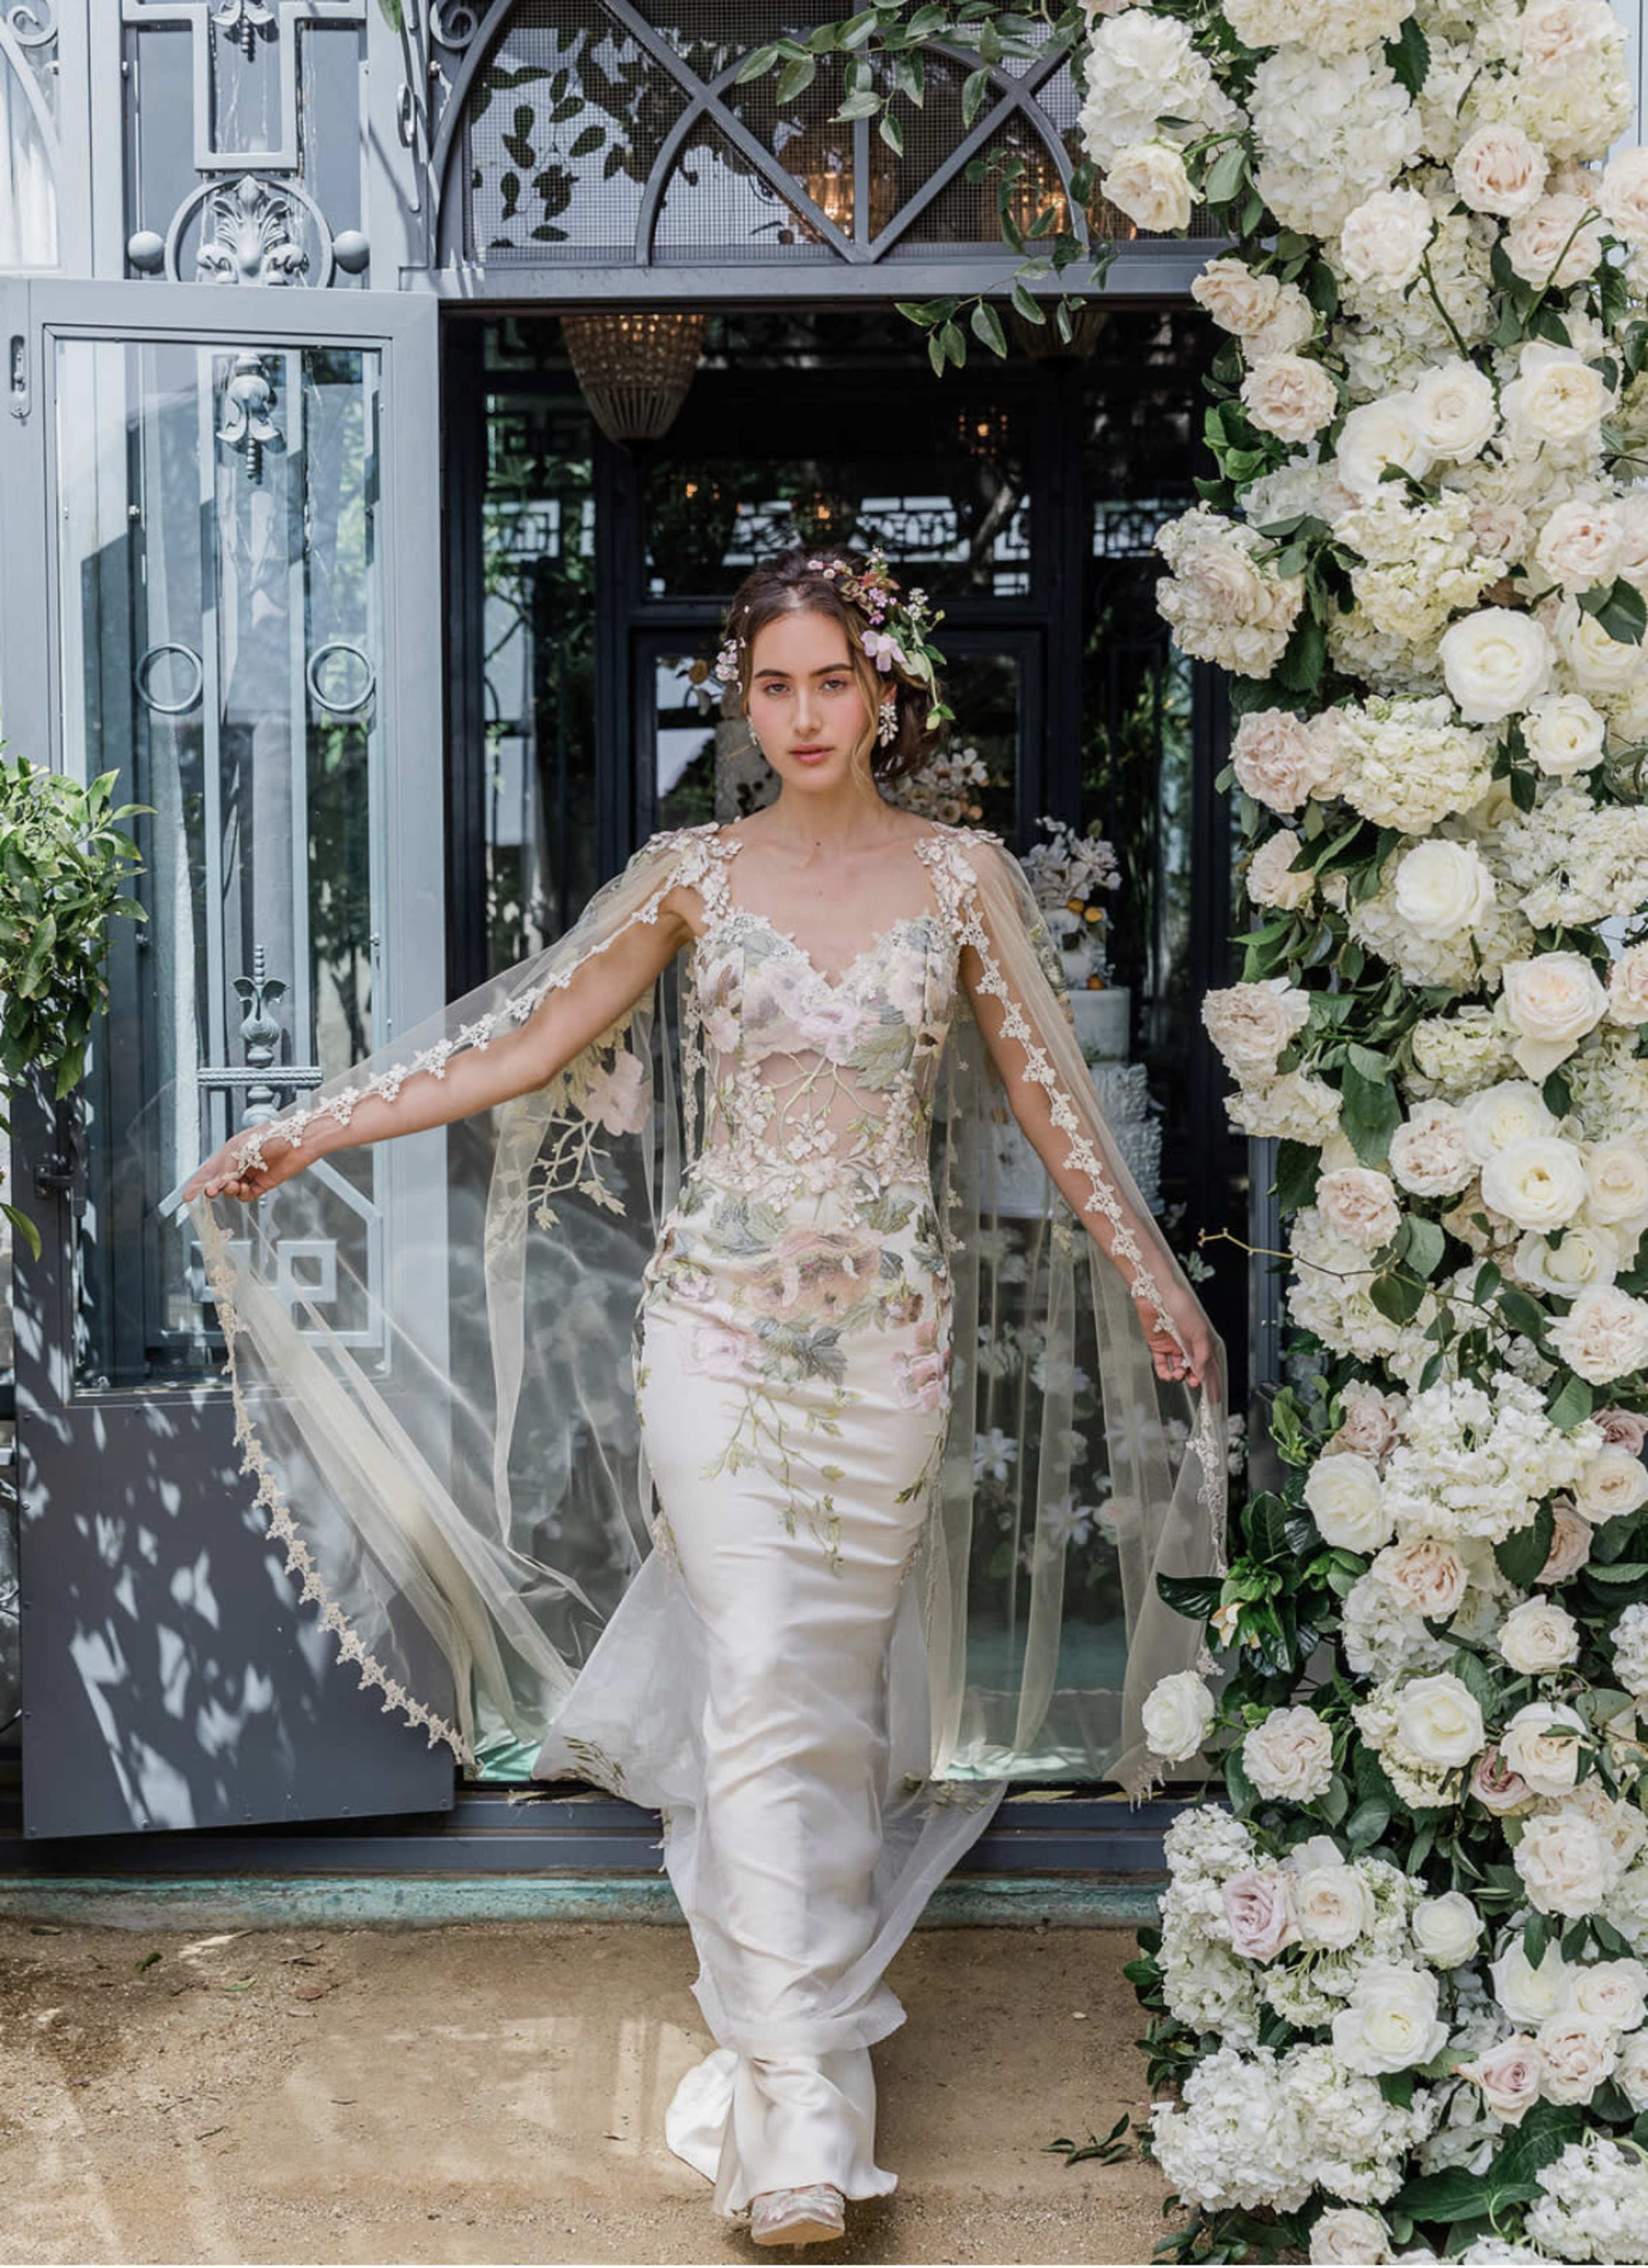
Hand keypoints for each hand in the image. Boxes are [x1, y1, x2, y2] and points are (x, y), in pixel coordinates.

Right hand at [181, 1125, 309, 1206]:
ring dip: (230, 1191)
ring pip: (232, 1190)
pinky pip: (248, 1195)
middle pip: (219, 1182)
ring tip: (234, 1186)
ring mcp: (251, 1174)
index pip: (209, 1169)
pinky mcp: (264, 1183)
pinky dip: (244, 1195)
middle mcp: (240, 1163)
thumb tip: (215, 1183)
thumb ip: (227, 1167)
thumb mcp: (242, 1149)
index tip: (188, 1196)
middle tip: (211, 1192)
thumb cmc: (273, 1135)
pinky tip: (245, 1189)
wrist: (299, 1141)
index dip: (197, 1183)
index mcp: (231, 1151)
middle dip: (213, 1189)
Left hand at [1134, 1276, 1214, 1391]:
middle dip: (1194, 1380)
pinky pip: (1162, 1364)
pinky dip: (1164, 1372)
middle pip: (1194, 1369)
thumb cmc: (1183, 1306)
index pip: (1211, 1367)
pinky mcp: (1158, 1345)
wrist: (1158, 1295)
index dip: (1213, 1383)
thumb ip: (1202, 1356)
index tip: (1213, 1399)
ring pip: (1178, 1369)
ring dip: (1179, 1376)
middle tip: (1192, 1384)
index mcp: (1204, 1342)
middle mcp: (1189, 1345)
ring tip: (1178, 1375)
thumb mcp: (1200, 1333)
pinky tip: (1166, 1374)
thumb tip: (1200, 1375)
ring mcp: (1174, 1346)